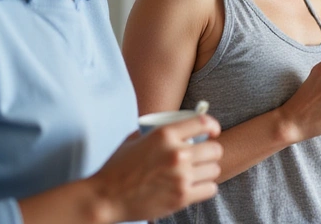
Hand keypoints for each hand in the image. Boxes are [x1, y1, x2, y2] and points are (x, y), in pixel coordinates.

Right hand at [89, 115, 222, 222]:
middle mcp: (176, 153)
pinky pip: (211, 188)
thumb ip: (155, 131)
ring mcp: (181, 176)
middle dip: (210, 152)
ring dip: (207, 171)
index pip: (203, 123)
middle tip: (202, 157)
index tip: (213, 131)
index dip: (213, 126)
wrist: (105, 198)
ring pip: (214, 169)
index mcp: (164, 135)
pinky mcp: (182, 197)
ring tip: (196, 173)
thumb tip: (173, 125)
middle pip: (215, 149)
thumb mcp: (134, 140)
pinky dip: (205, 188)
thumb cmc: (117, 169)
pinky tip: (194, 186)